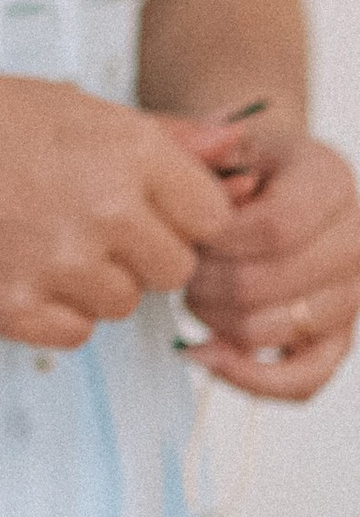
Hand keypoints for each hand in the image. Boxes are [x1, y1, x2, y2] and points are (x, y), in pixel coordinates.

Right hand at [0, 58, 237, 348]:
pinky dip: (50, 310)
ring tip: (32, 236)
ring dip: (91, 283)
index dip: (179, 216)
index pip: (211, 218)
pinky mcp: (11, 307)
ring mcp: (57, 262)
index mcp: (124, 149)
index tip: (140, 206)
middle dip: (137, 254)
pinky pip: (72, 334)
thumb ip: (158, 136)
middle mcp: (102, 208)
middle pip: (172, 271)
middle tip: (77, 221)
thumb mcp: (68, 105)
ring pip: (122, 305)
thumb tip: (230, 151)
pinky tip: (11, 264)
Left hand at [170, 115, 359, 398]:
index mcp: (331, 180)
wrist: (260, 180)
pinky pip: (303, 380)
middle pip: (267, 285)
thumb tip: (222, 148)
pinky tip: (204, 353)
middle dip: (204, 280)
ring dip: (213, 318)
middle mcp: (357, 240)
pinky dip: (249, 378)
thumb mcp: (215, 136)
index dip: (218, 239)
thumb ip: (203, 139)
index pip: (277, 228)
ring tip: (191, 290)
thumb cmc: (230, 161)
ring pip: (271, 332)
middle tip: (175, 264)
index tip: (184, 230)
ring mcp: (352, 296)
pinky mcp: (336, 339)